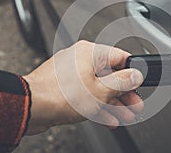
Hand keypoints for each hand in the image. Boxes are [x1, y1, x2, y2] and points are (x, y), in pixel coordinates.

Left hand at [23, 40, 143, 134]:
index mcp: (90, 53)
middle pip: (111, 74)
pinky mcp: (65, 87)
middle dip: (125, 93)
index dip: (133, 72)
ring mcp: (72, 74)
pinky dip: (98, 105)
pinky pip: (88, 94)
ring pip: (100, 87)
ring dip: (114, 103)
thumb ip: (122, 82)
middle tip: (135, 105)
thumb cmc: (58, 95)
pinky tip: (108, 118)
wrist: (30, 108)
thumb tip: (136, 74)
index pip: (120, 57)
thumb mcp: (100, 91)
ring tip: (125, 115)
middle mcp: (81, 60)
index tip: (140, 84)